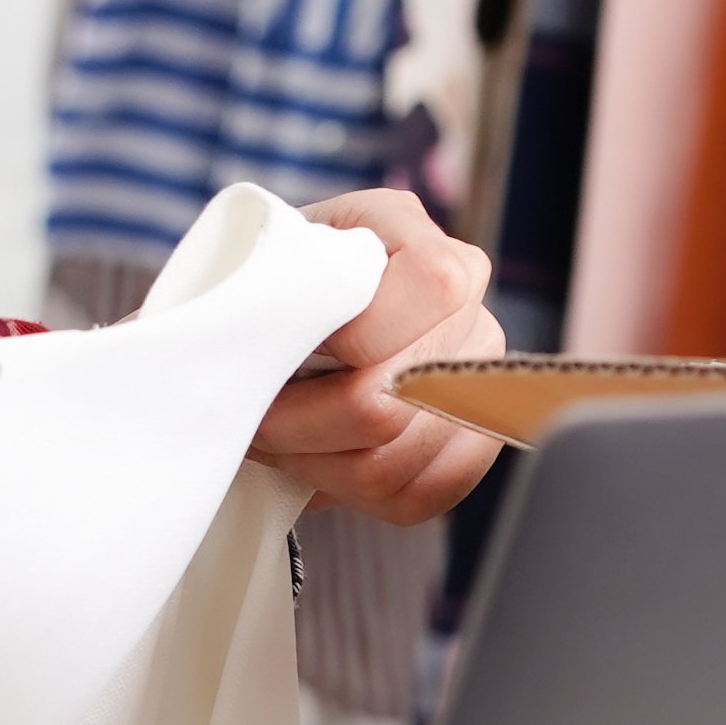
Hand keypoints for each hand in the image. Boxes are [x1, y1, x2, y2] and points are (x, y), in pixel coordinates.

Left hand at [248, 188, 502, 529]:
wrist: (278, 317)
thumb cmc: (259, 284)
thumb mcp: (254, 261)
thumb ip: (270, 288)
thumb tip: (246, 339)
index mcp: (404, 228)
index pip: (431, 287)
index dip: (346, 337)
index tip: (276, 354)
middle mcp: (464, 295)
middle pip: (396, 398)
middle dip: (301, 424)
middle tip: (252, 421)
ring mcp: (479, 369)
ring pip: (398, 460)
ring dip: (317, 465)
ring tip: (277, 444)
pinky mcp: (475, 436)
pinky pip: (424, 494)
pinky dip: (356, 495)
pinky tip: (318, 465)